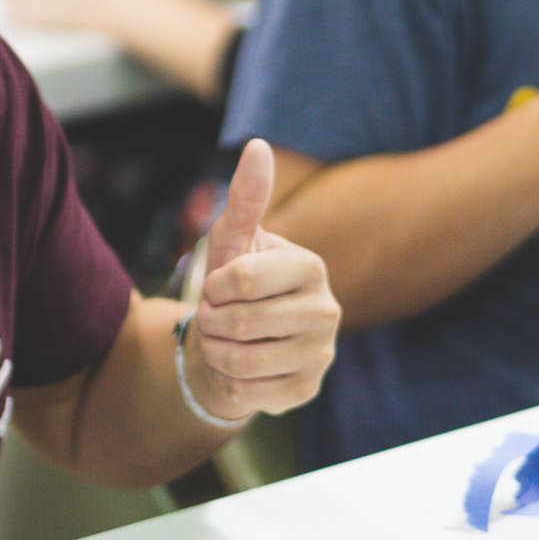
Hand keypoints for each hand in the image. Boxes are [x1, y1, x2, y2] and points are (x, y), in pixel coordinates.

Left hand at [186, 138, 339, 419]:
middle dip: (211, 321)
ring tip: (224, 341)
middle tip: (216, 318)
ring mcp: (321, 353)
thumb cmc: (234, 286)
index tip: (218, 286)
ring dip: (216, 353)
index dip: (214, 286)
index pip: (242, 279)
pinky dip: (229, 383)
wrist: (235, 342)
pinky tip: (240, 369)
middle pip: (238, 322)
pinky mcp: (308, 390)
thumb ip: (246, 198)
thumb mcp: (233, 242)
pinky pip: (250, 393)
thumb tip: (257, 146)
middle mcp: (327, 310)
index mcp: (310, 267)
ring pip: (241, 362)